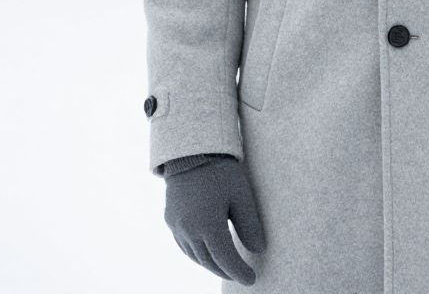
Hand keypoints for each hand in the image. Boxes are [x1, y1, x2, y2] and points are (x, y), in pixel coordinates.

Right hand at [164, 154, 265, 284]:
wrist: (191, 149)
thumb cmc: (220, 170)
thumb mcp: (241, 194)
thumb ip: (250, 225)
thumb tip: (258, 250)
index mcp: (207, 225)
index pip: (226, 259)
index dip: (239, 272)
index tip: (251, 279)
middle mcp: (188, 230)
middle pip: (209, 261)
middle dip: (226, 270)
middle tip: (240, 274)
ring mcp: (176, 225)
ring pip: (195, 255)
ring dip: (211, 263)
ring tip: (225, 264)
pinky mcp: (170, 218)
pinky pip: (184, 245)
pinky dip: (197, 253)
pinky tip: (206, 250)